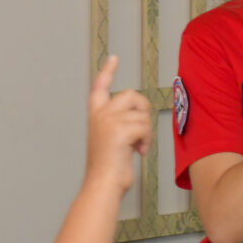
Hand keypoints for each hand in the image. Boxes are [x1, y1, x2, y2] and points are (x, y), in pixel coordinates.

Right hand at [84, 58, 153, 193]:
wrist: (103, 183)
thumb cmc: (110, 166)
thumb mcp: (113, 139)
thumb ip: (120, 123)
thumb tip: (139, 115)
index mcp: (96, 115)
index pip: (99, 87)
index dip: (107, 72)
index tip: (114, 58)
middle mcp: (99, 114)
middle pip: (132, 95)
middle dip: (143, 110)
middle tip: (143, 130)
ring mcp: (108, 121)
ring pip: (141, 113)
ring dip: (146, 131)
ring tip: (138, 146)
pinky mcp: (118, 130)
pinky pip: (144, 126)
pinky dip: (147, 140)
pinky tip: (139, 152)